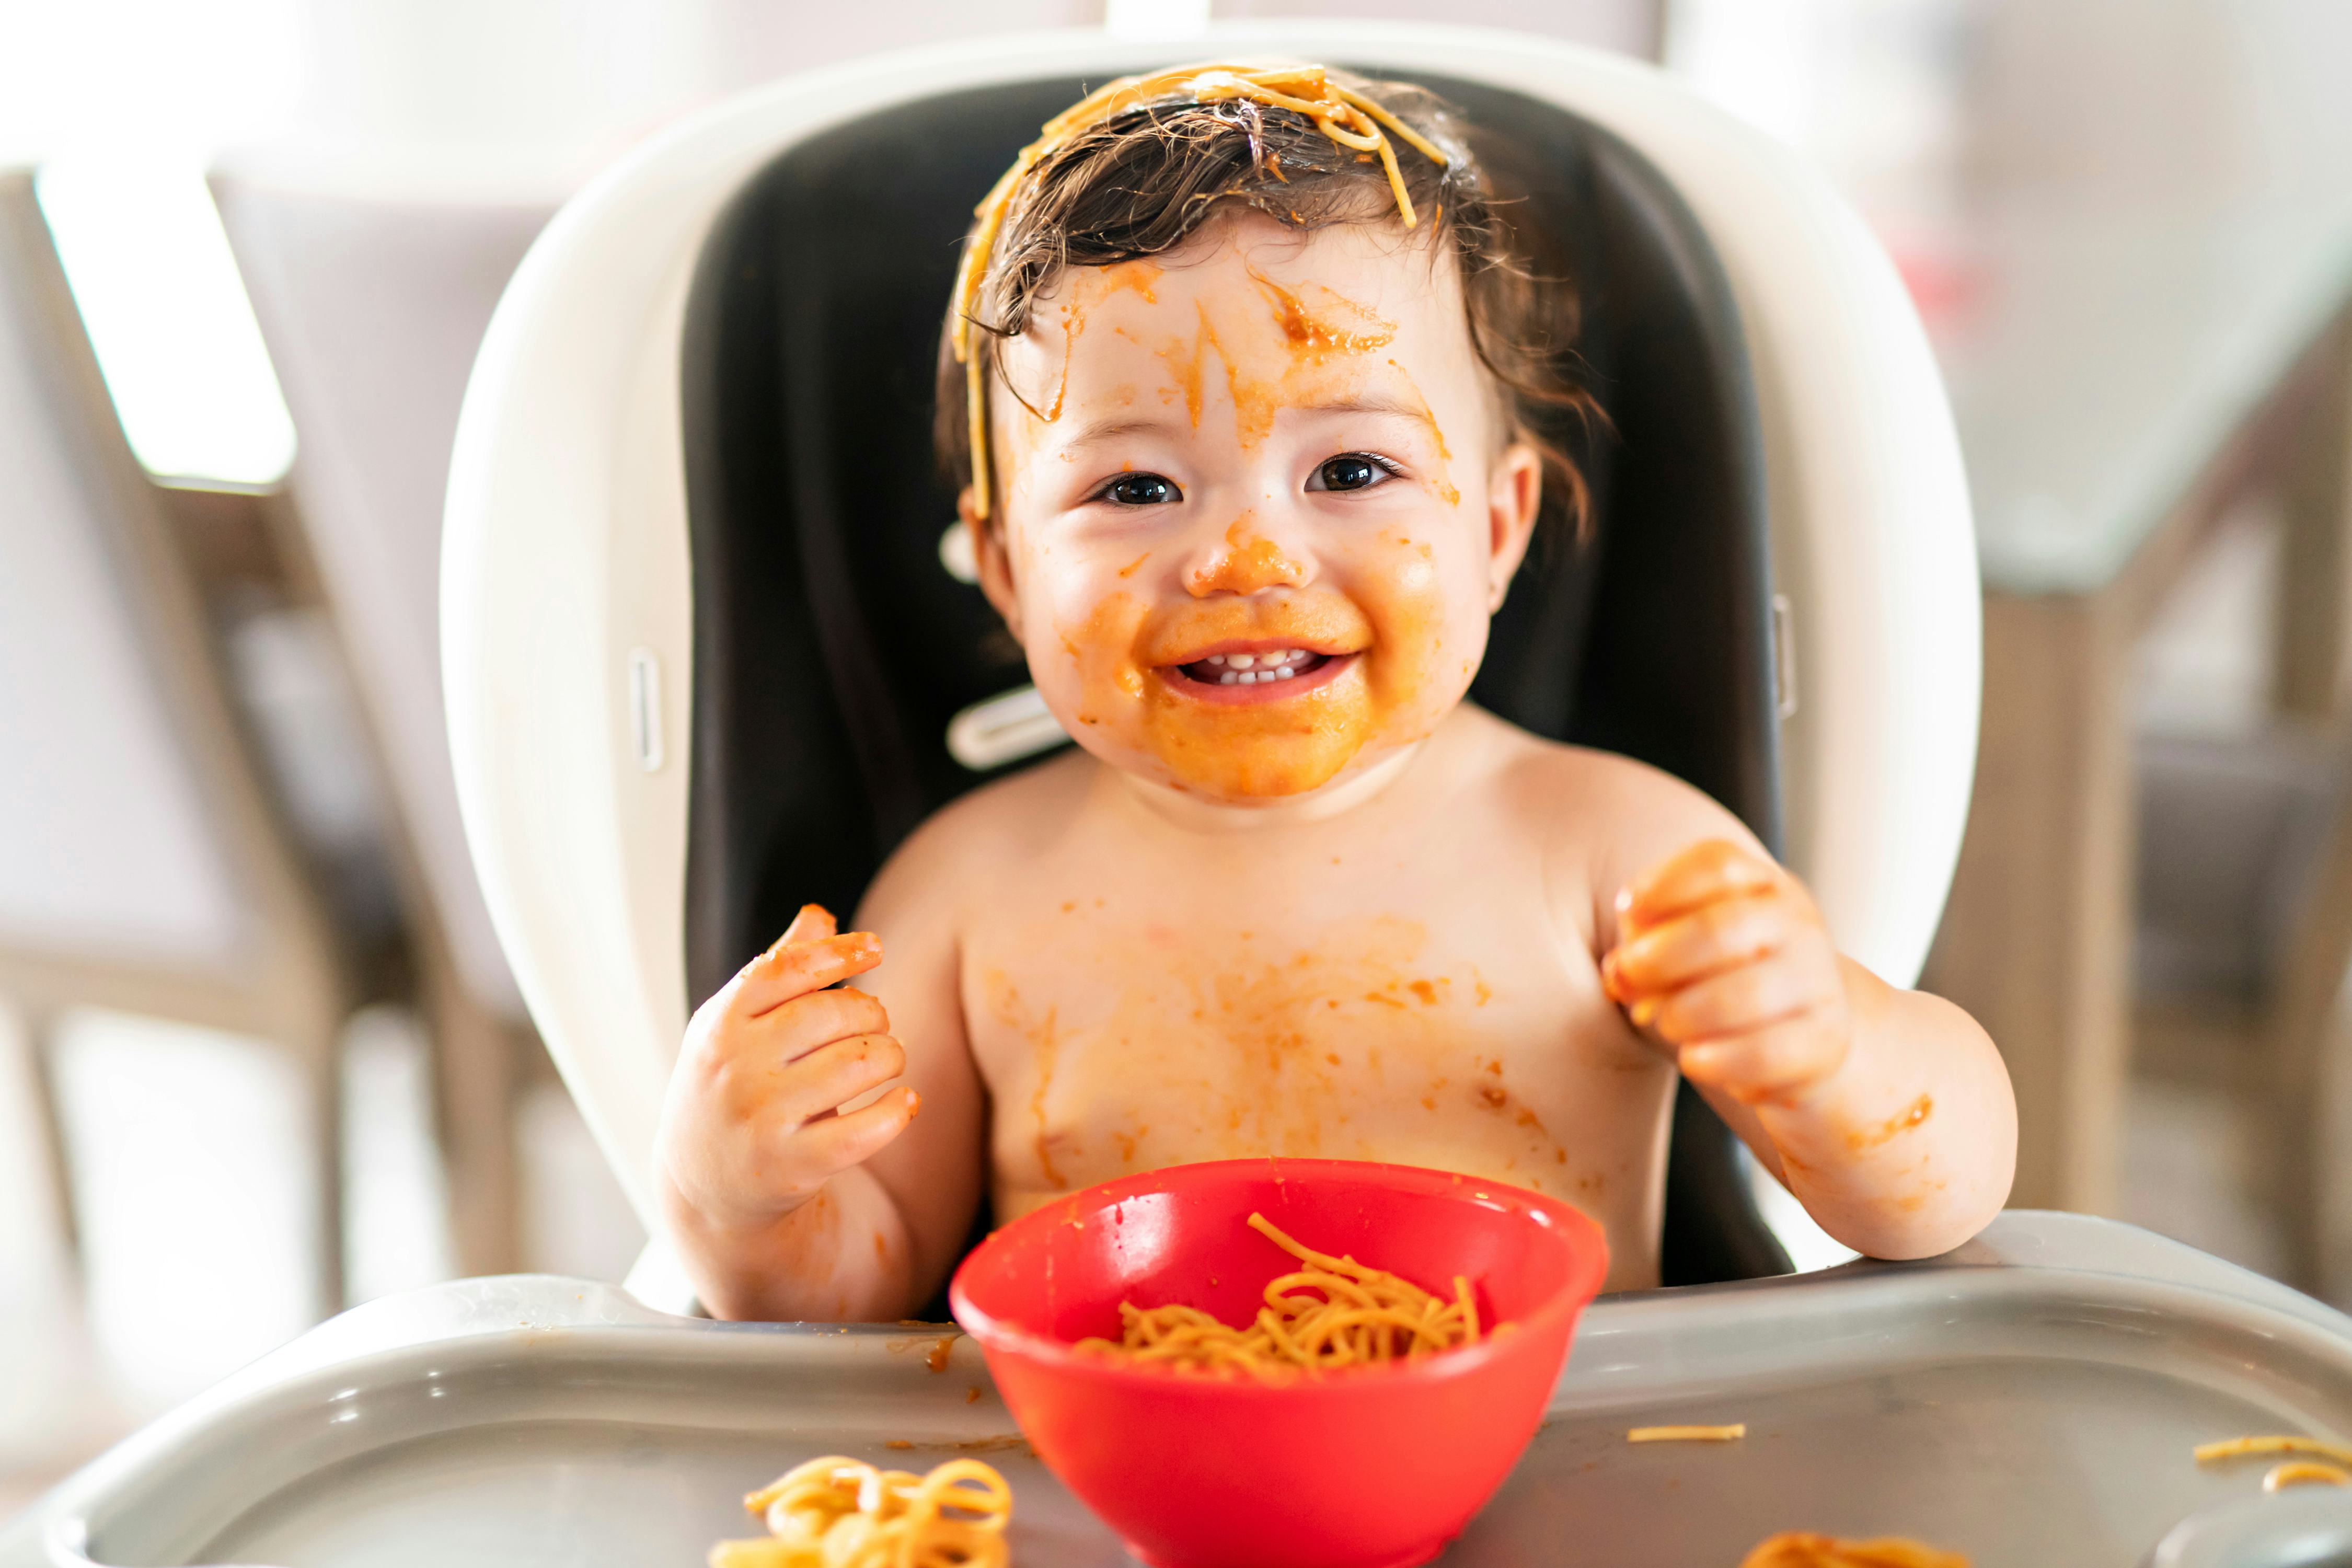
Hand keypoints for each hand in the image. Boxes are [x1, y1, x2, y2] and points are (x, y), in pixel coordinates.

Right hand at [655, 904, 919, 1240]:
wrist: (702, 1183)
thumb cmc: (730, 1084)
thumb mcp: (735, 1024)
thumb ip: (777, 968)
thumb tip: (820, 916)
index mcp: (721, 1024)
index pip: (784, 969)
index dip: (838, 952)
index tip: (875, 949)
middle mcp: (736, 1069)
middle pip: (831, 1014)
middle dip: (871, 1012)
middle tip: (876, 1024)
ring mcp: (762, 1121)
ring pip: (857, 1066)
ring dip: (891, 1056)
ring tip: (889, 1059)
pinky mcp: (792, 1167)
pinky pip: (865, 1131)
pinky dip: (898, 1110)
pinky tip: (904, 1101)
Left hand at [1599, 840, 1851, 1104]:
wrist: (1803, 1036)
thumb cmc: (1722, 978)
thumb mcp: (1683, 946)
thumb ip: (1644, 945)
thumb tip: (1621, 971)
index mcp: (1761, 885)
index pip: (1716, 863)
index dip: (1661, 885)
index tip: (1629, 913)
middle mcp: (1797, 924)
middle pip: (1721, 928)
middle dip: (1659, 959)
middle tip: (1627, 979)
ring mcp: (1816, 981)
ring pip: (1742, 997)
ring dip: (1682, 1015)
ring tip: (1666, 1024)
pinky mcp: (1824, 1041)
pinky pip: (1763, 1054)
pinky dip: (1715, 1061)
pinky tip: (1695, 1059)